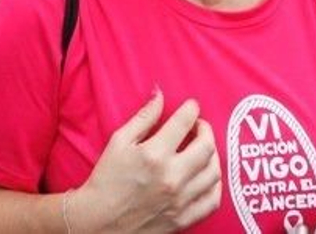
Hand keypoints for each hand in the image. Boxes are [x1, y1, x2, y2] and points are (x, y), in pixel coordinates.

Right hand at [67, 90, 220, 233]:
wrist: (99, 221)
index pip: (184, 123)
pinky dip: (215, 186)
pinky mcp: (183, 219)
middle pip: (206, 146)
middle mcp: (171, 176)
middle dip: (206, 129)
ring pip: (214, 172)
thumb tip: (160, 95)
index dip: (191, 109)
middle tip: (199, 126)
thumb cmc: (106, 179)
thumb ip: (143, 117)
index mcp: (154, 154)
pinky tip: (207, 176)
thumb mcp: (119, 142)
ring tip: (203, 149)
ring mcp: (180, 200)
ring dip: (213, 155)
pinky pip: (212, 201)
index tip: (191, 107)